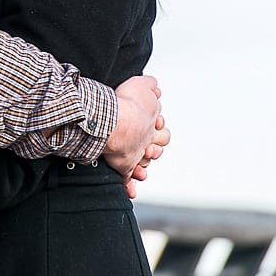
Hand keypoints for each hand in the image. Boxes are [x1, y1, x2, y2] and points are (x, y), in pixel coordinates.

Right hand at [102, 75, 164, 189]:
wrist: (114, 122)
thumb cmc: (127, 104)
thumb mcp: (141, 85)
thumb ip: (149, 85)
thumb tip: (155, 86)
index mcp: (151, 125)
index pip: (161, 131)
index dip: (157, 128)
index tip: (152, 124)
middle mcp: (146, 142)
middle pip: (156, 150)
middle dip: (153, 150)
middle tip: (147, 146)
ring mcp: (135, 155)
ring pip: (143, 165)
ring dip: (142, 167)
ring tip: (140, 167)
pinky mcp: (124, 166)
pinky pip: (127, 178)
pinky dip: (130, 185)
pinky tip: (131, 191)